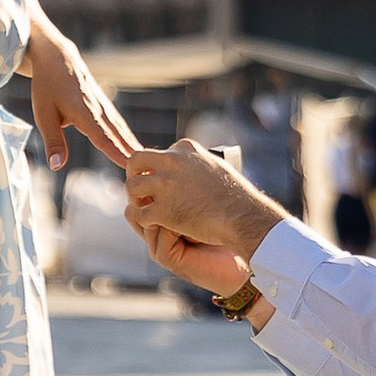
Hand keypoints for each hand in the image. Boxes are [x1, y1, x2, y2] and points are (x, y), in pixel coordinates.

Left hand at [27, 13, 135, 172]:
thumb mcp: (43, 115)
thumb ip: (53, 141)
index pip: (102, 137)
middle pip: (117, 134)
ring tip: (145, 160)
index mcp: (83, 112)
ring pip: (120, 128)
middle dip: (130, 153)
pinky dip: (127, 135)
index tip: (129, 166)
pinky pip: (118, 122)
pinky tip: (133, 144)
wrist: (56, 56)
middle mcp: (98, 109)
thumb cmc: (47, 86)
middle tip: (147, 169)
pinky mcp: (103, 103)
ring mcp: (103, 104)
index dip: (116, 153)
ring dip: (132, 144)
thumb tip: (56, 167)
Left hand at [126, 140, 282, 297]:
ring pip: (132, 187)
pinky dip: (144, 221)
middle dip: (135, 176)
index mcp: (186, 149)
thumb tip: (192, 166)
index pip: (157, 154)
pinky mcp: (163, 210)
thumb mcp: (216, 167)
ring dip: (137, 200)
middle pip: (135, 161)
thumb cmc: (236, 197)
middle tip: (142, 194)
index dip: (155, 170)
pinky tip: (156, 226)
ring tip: (147, 211)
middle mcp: (172, 162)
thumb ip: (198, 163)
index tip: (161, 183)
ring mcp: (166, 185)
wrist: (243, 217)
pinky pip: (139, 214)